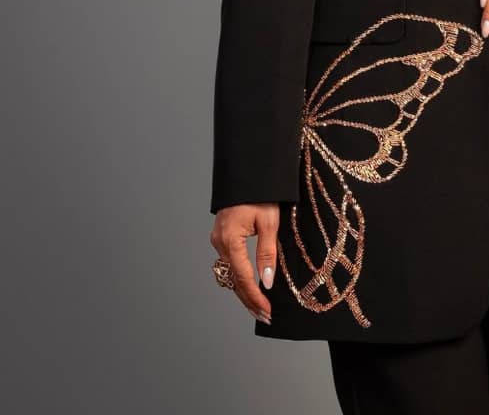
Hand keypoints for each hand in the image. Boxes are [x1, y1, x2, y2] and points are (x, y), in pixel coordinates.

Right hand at [210, 203, 278, 323]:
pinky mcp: (222, 236)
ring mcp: (218, 240)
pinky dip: (240, 277)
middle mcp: (220, 242)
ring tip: (260, 306)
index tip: (267, 312)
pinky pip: (229, 263)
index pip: (242, 278)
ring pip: (229, 274)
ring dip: (243, 291)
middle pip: (233, 281)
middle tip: (265, 316)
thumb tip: (266, 282)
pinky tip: (250, 285)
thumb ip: (267, 253)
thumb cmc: (261, 194)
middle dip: (249, 300)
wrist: (249, 173)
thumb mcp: (269, 222)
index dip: (255, 297)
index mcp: (230, 240)